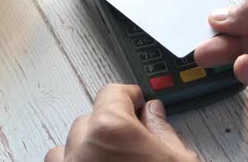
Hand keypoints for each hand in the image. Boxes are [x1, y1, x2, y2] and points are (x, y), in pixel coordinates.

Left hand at [45, 84, 197, 161]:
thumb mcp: (179, 160)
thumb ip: (163, 131)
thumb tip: (154, 115)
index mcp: (111, 131)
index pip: (112, 93)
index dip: (130, 96)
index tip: (138, 102)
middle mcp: (80, 151)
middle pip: (90, 119)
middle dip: (112, 124)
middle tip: (136, 139)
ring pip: (69, 146)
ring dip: (88, 147)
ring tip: (114, 158)